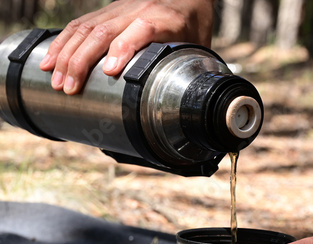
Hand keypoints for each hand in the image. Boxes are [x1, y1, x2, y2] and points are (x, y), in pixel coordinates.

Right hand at [39, 0, 214, 93]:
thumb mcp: (198, 46)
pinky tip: (50, 57)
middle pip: (104, 31)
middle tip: (68, 88)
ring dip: (66, 53)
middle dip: (81, 61)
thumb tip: (181, 103)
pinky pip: (80, 23)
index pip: (142, 29)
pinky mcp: (108, 11)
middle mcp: (138, 10)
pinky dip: (62, 41)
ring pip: (86, 27)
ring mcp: (120, 8)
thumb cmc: (193, 24)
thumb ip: (188, 68)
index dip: (124, 48)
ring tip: (53, 77)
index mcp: (165, 20)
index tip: (109, 71)